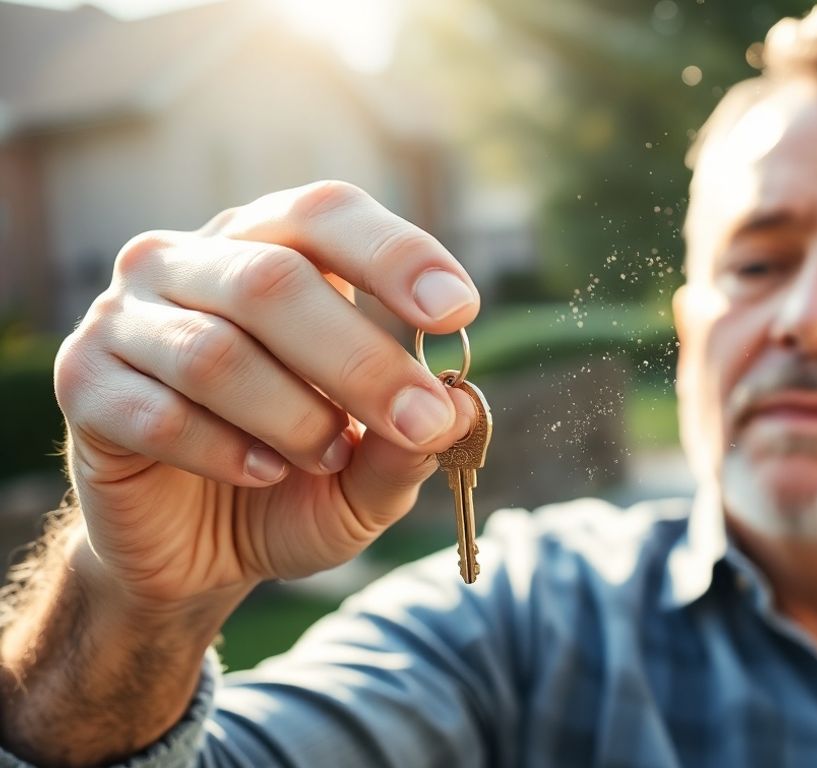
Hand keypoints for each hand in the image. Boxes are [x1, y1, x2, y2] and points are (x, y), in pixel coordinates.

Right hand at [54, 181, 479, 609]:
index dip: (395, 254)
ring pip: (215, 352)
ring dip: (293, 417)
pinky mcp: (84, 381)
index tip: (459, 310)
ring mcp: (127, 315)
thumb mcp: (370, 476)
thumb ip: (410, 444)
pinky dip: (224, 452)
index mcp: (275, 248)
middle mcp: (194, 261)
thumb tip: (461, 407)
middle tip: (419, 422)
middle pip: (274, 282)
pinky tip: (262, 472)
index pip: (328, 213)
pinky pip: (156, 413)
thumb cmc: (296, 482)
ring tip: (328, 457)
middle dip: (362, 362)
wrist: (194, 550)